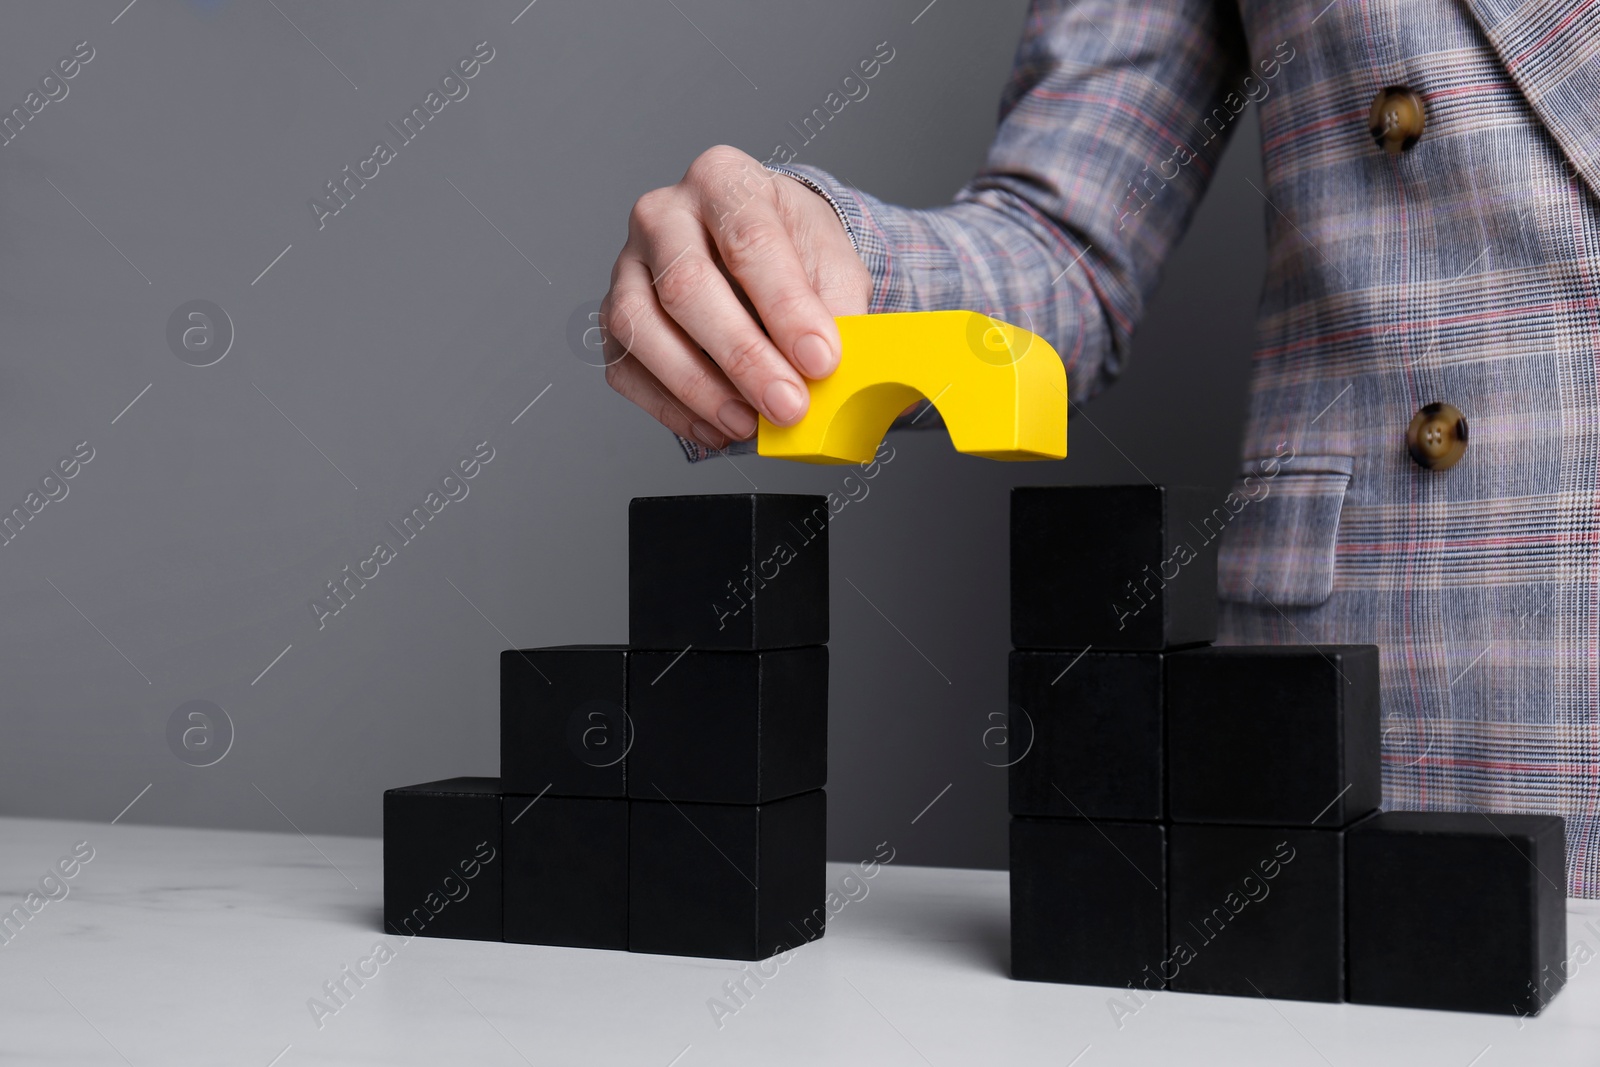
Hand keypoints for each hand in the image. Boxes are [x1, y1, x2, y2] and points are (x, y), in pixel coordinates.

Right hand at [601, 145, 871, 449]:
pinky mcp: (611, 317)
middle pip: (686, 286)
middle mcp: (663, 214)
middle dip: (743, 357)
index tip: (821, 360)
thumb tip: (832, 371)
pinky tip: (716, 428)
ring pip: (641, 328)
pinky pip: (625, 368)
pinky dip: (671, 409)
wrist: (757, 250)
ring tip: (750, 424)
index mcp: (722, 180)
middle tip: (788, 406)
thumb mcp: (831, 260)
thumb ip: (835, 307)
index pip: (749, 241)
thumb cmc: (791, 249)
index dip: (786, 307)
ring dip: (699, 389)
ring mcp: (627, 266)